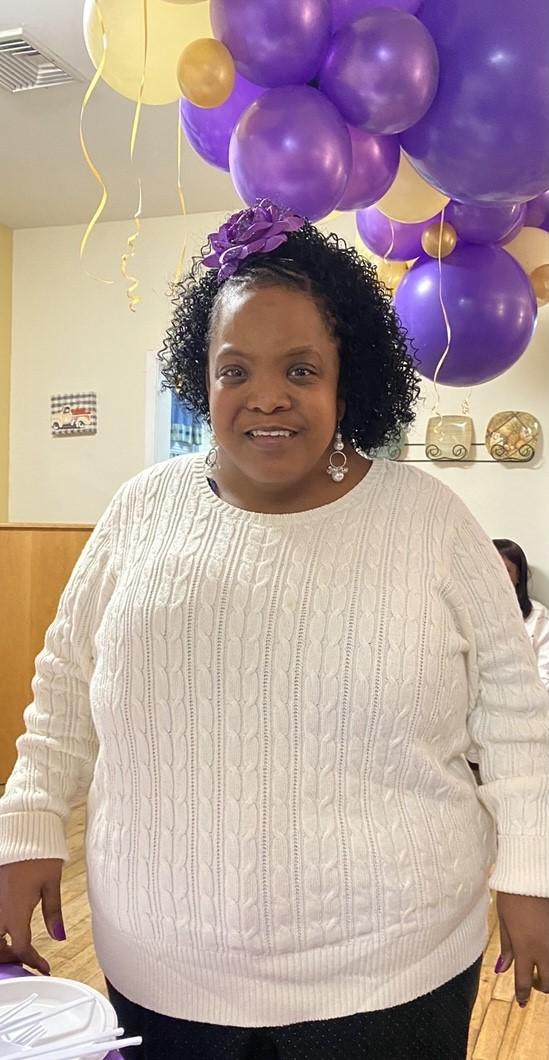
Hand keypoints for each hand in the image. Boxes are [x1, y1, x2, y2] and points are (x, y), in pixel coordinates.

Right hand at [0, 859, 64, 974]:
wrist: (22, 832)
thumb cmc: (39, 856)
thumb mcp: (51, 885)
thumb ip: (53, 913)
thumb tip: (59, 937)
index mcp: (15, 912)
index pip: (21, 948)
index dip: (33, 961)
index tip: (44, 967)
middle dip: (10, 960)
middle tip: (26, 962)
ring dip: (0, 948)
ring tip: (15, 949)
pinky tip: (6, 932)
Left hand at [495, 892, 548, 1006]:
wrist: (530, 877)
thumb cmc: (512, 897)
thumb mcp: (504, 923)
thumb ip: (507, 948)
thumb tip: (502, 969)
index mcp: (525, 948)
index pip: (523, 981)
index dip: (522, 994)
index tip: (521, 1001)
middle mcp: (543, 949)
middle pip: (547, 983)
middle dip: (539, 987)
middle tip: (532, 981)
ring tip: (541, 967)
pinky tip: (546, 952)